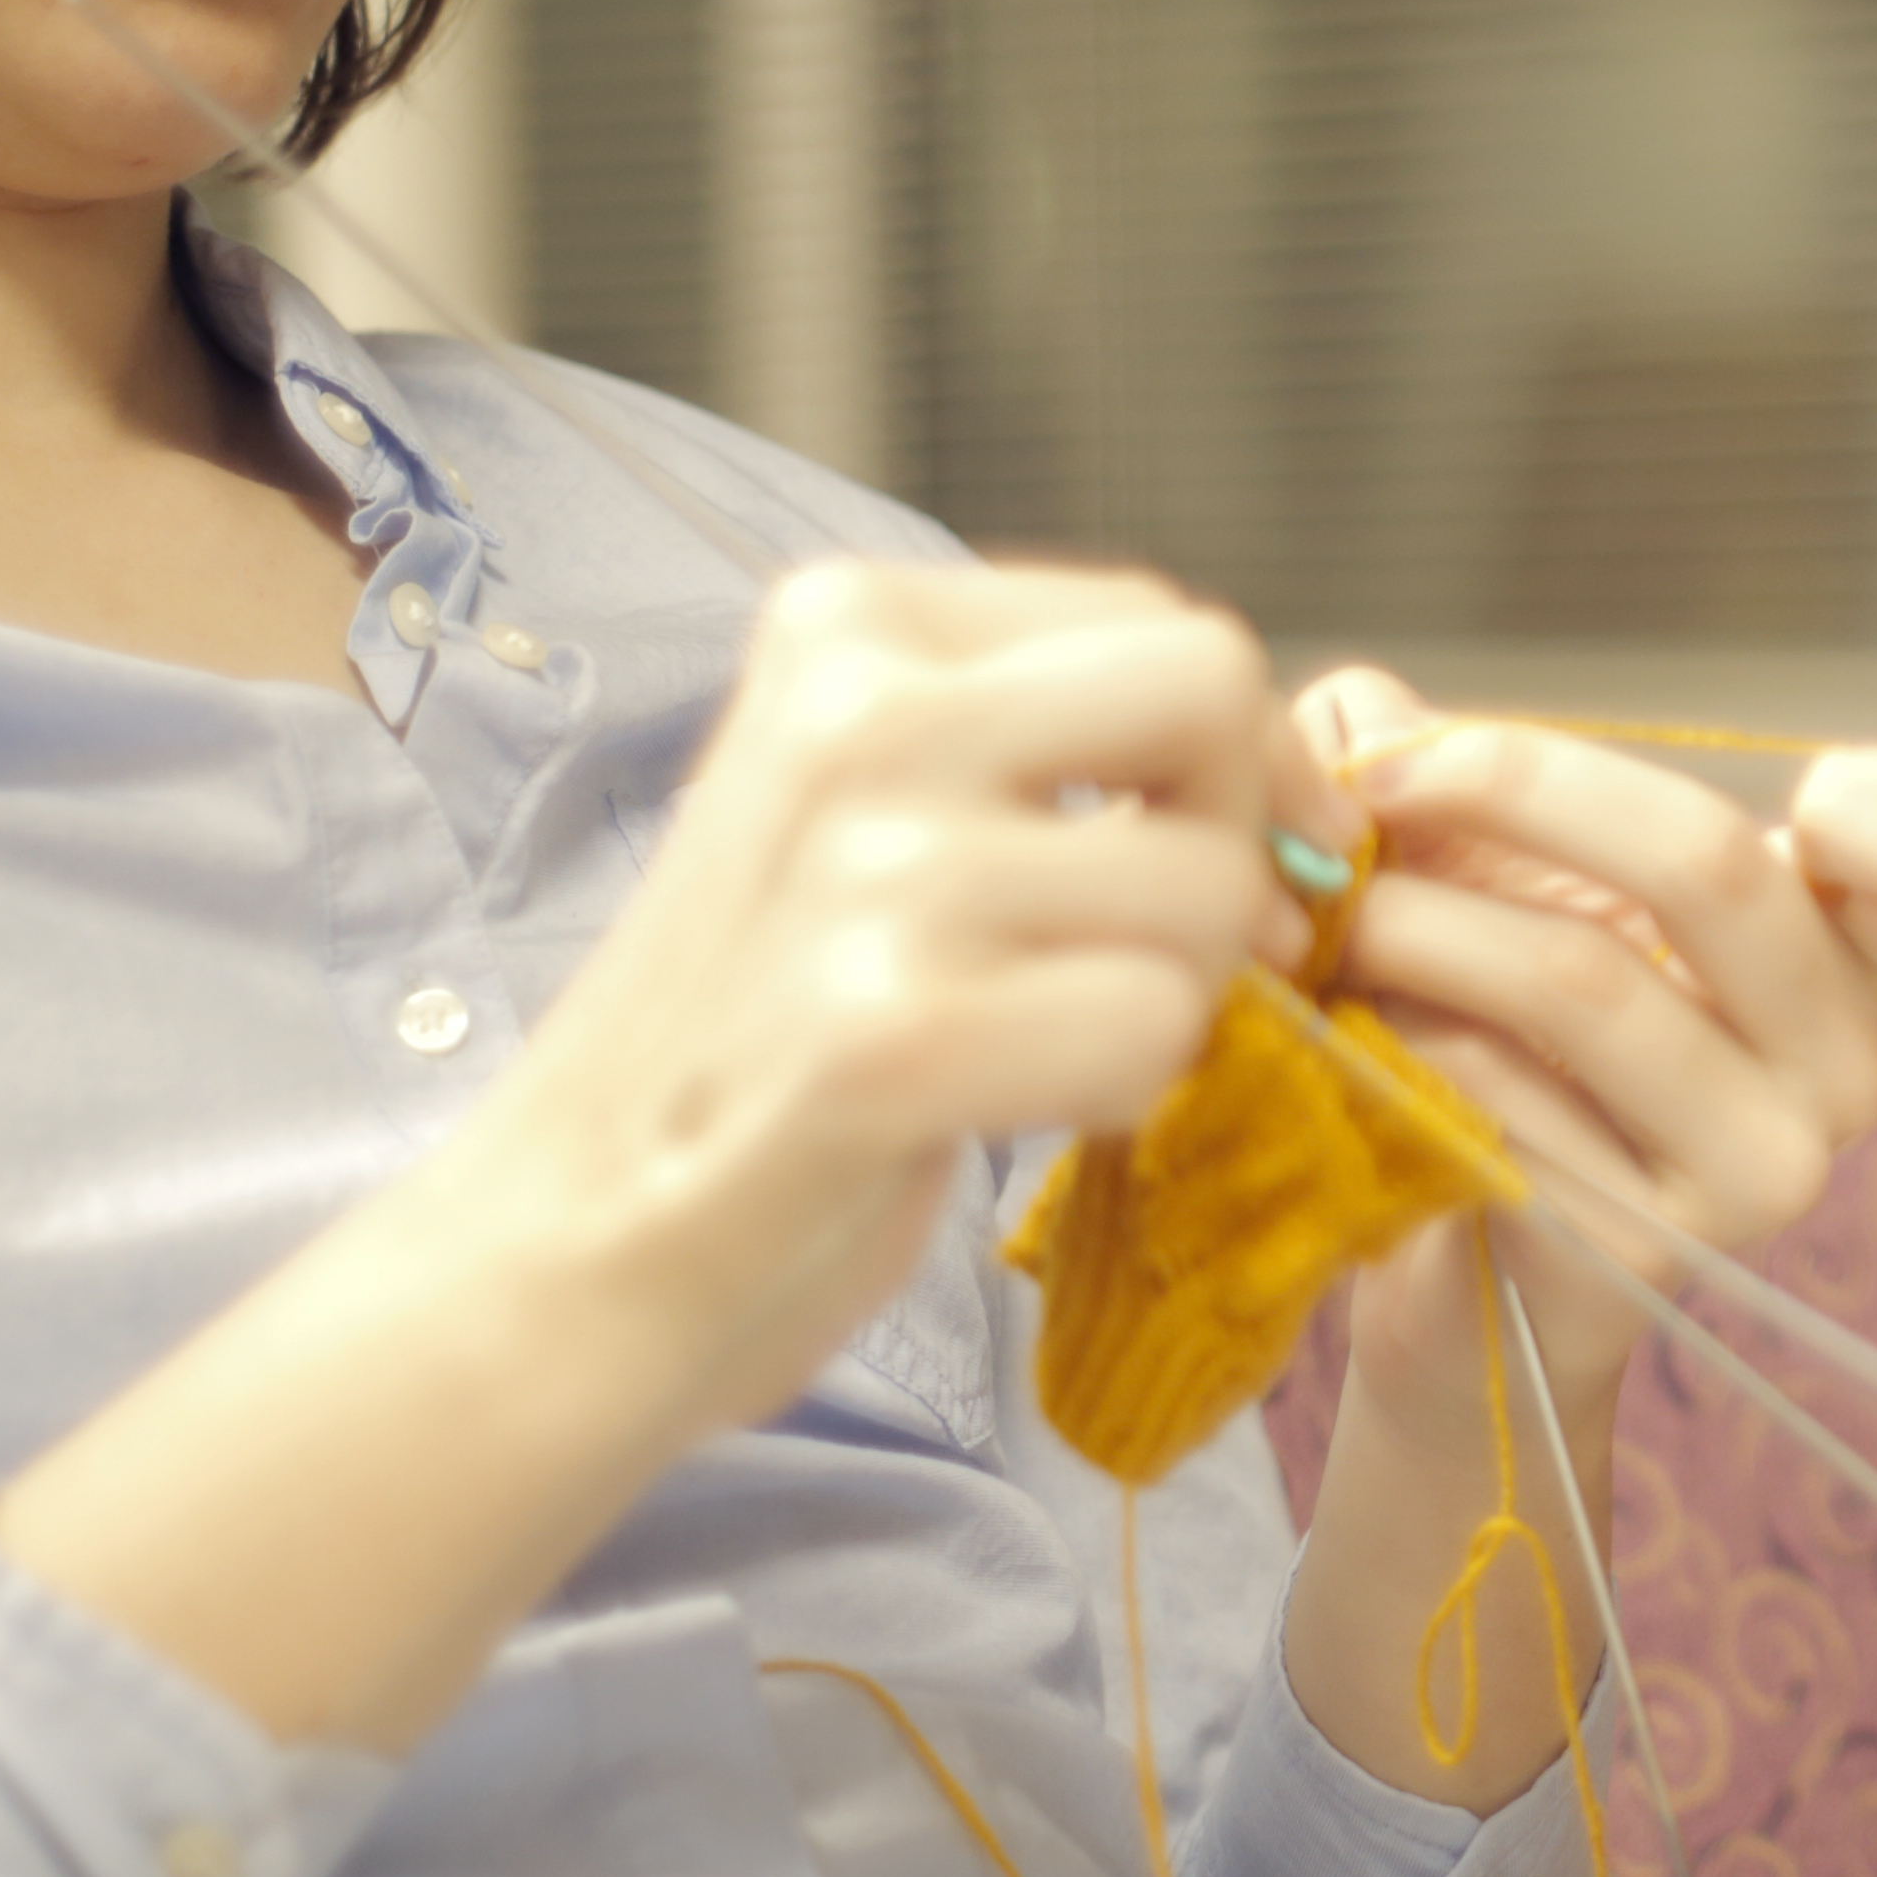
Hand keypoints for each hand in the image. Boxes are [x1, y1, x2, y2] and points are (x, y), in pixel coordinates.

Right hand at [441, 562, 1330, 1438]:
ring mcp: (863, 872)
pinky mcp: (880, 1037)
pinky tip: (1000, 1114)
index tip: (1217, 861)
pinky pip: (1151, 1026)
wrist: (568, 1248)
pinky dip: (1118, 1093)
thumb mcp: (877, 814)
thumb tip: (1308, 787)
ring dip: (1164, 1002)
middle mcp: (851, 716)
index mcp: (846, 628)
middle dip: (1229, 844)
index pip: (1176, 635)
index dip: (1246, 762)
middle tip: (1145, 955)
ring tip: (1025, 1049)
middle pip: (1212, 701)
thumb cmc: (757, 1038)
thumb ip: (1051, 751)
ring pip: (1205, 893)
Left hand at [1288, 670, 1876, 1431]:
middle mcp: (1846, 1066)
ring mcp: (1763, 1168)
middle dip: (1514, 788)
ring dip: (1417, 920)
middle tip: (1375, 784)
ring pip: (1584, 981)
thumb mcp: (1504, 871)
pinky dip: (1400, 1034)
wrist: (1468, 1270)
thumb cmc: (1504, 1038)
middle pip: (1714, 866)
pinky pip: (1503, 1095)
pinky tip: (1354, 1024)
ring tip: (1337, 912)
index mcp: (1855, 952)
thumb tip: (1356, 713)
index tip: (1801, 784)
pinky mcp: (1648, 1248)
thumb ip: (1449, 764)